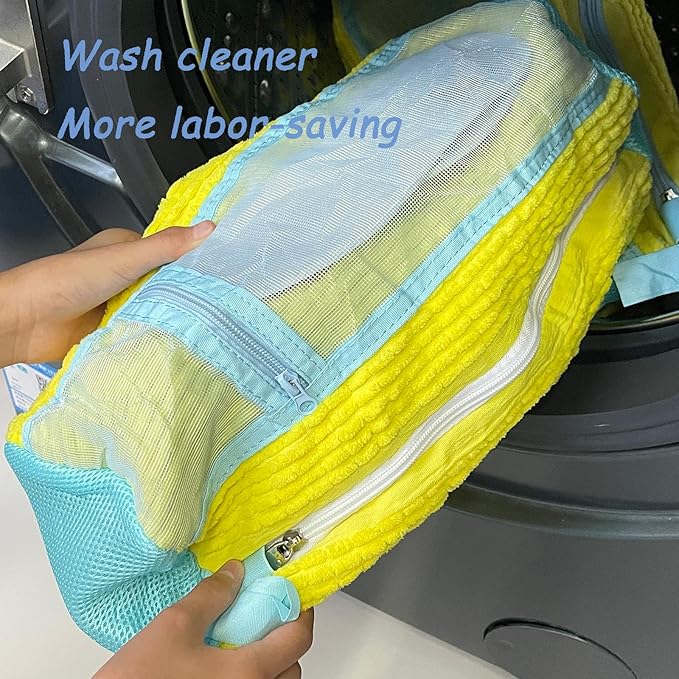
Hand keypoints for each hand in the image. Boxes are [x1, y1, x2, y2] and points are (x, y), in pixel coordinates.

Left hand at [0, 221, 215, 367]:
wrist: (27, 322)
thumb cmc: (65, 281)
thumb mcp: (124, 258)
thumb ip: (166, 246)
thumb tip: (208, 228)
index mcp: (126, 250)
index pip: (172, 252)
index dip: (195, 260)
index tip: (222, 270)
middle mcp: (126, 276)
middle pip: (168, 283)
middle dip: (187, 292)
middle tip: (218, 301)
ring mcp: (122, 304)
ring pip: (158, 308)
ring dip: (171, 315)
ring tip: (203, 321)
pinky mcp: (117, 329)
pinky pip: (146, 329)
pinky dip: (156, 333)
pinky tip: (175, 337)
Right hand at [94, 560, 313, 678]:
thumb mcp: (174, 625)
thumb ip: (211, 595)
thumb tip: (234, 574)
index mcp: (248, 672)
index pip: (298, 638)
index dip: (302, 611)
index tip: (293, 596)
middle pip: (291, 666)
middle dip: (282, 639)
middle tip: (263, 616)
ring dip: (267, 662)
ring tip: (238, 641)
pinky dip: (247, 675)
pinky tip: (221, 663)